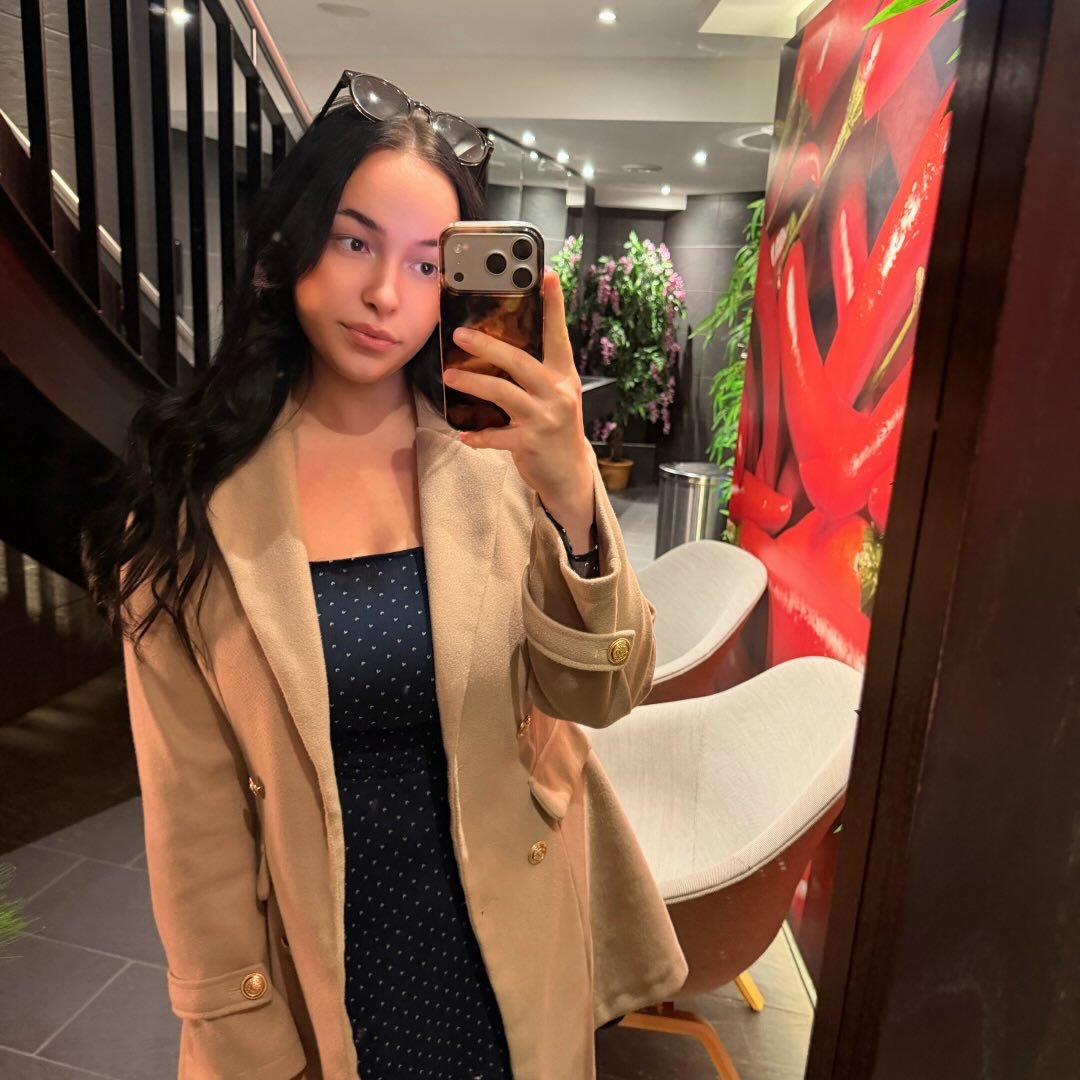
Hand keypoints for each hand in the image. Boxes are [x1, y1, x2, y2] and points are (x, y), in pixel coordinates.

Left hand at [443, 269, 593, 518]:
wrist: (568, 473)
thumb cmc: (556, 428)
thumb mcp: (556, 394)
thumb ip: (537, 371)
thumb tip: (501, 344)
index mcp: (564, 375)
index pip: (558, 334)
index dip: (554, 305)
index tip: (547, 275)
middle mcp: (557, 392)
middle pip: (520, 361)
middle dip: (487, 346)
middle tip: (459, 335)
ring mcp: (544, 418)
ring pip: (503, 393)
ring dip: (473, 383)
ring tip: (450, 376)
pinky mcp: (530, 443)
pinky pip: (497, 435)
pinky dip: (478, 435)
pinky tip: (463, 434)